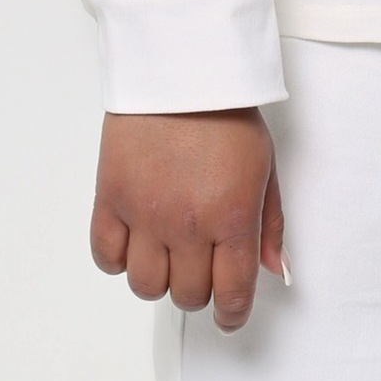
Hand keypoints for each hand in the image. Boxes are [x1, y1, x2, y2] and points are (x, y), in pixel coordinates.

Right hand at [90, 108, 287, 330]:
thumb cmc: (226, 111)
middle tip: (202, 264)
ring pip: (146, 286)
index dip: (232, 314)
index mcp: (232, 216)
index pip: (231, 294)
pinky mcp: (110, 198)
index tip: (230, 313)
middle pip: (187, 295)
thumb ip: (270, 222)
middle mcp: (187, 224)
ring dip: (159, 277)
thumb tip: (274, 270)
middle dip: (200, 288)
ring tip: (168, 250)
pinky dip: (119, 259)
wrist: (180, 66)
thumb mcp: (265, 164)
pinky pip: (106, 257)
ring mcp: (145, 214)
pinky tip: (134, 240)